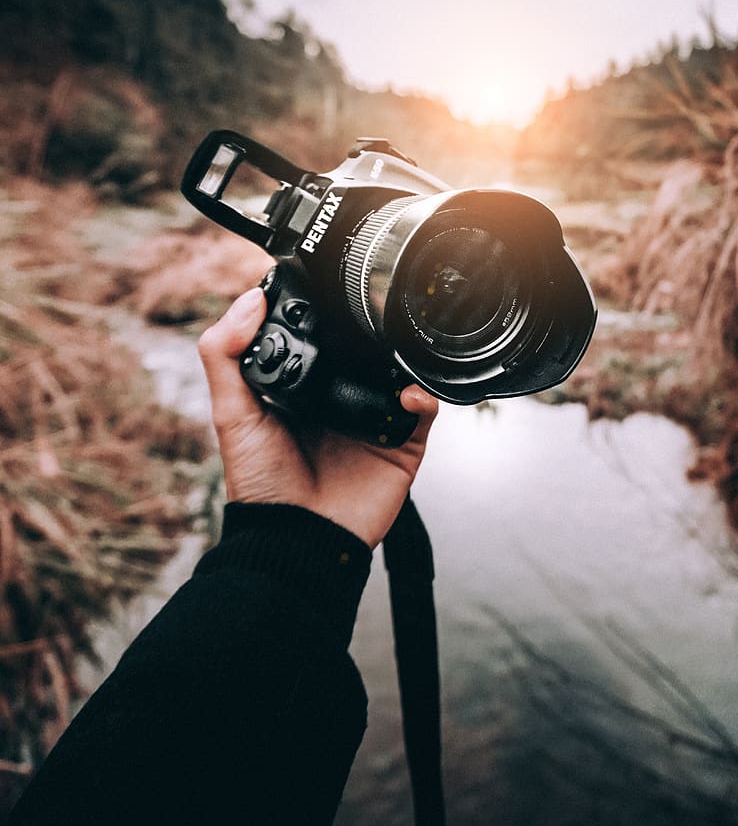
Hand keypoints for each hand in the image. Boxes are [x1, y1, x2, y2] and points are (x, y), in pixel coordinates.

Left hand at [198, 287, 438, 547]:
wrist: (297, 539)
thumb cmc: (260, 484)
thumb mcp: (230, 413)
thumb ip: (225, 354)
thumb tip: (250, 298)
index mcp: (303, 386)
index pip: (321, 336)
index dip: (323, 311)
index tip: (327, 286)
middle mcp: (341, 397)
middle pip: (365, 349)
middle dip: (372, 329)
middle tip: (372, 312)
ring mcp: (374, 419)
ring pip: (400, 373)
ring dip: (403, 357)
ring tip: (393, 351)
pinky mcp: (402, 444)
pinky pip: (424, 411)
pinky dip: (423, 396)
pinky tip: (407, 394)